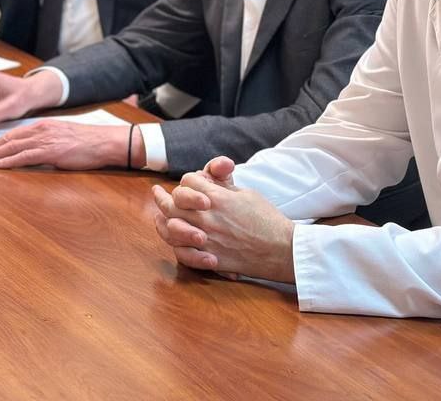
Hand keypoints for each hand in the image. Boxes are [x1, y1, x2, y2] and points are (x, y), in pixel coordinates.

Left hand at [0, 119, 143, 169]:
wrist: (105, 142)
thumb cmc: (87, 143)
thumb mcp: (62, 138)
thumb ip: (45, 143)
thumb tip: (31, 153)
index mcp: (42, 126)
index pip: (13, 134)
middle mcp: (41, 130)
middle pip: (8, 139)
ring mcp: (46, 140)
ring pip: (12, 147)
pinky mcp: (52, 151)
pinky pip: (25, 156)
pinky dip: (9, 160)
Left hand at [150, 160, 295, 282]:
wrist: (283, 249)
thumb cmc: (268, 219)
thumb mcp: (246, 193)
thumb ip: (222, 187)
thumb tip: (207, 183)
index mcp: (217, 198)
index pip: (188, 181)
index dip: (188, 180)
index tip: (191, 183)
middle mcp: (208, 218)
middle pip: (173, 203)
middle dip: (163, 196)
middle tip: (157, 193)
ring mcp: (207, 240)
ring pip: (172, 228)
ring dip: (163, 221)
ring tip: (158, 216)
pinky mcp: (211, 260)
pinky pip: (183, 254)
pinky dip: (176, 246)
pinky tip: (173, 241)